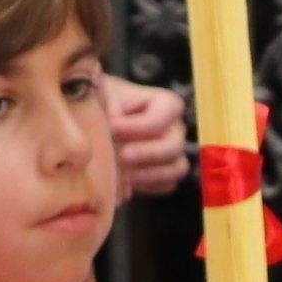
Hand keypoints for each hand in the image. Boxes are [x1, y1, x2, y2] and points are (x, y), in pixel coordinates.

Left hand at [106, 78, 192, 196]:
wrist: (105, 118)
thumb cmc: (107, 102)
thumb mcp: (106, 95)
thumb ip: (110, 105)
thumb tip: (114, 121)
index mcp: (167, 103)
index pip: (161, 118)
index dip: (137, 126)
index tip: (112, 127)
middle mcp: (176, 128)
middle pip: (173, 146)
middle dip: (147, 154)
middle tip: (122, 156)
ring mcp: (174, 152)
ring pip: (176, 169)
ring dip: (150, 174)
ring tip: (126, 175)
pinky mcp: (167, 173)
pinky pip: (167, 184)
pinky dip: (149, 186)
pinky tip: (128, 182)